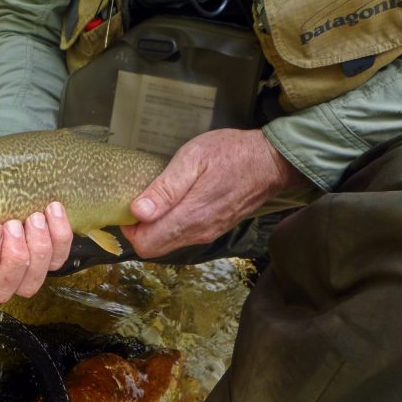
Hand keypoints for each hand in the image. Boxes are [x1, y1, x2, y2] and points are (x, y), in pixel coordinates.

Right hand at [0, 201, 73, 303]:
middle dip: (13, 254)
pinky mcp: (47, 266)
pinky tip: (53, 209)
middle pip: (1, 289)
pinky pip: (58, 261)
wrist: (6, 196)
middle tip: (14, 224)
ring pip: (32, 282)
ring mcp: (21, 279)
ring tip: (35, 217)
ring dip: (37, 246)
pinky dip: (59, 236)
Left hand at [121, 129, 307, 258]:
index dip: (130, 229)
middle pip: (154, 248)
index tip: (130, 206)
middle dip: (140, 230)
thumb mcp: (193, 159)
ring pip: (169, 243)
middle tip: (140, 200)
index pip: (145, 245)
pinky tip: (174, 202)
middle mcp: (198, 232)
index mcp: (189, 217)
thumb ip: (165, 188)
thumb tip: (138, 212)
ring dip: (155, 227)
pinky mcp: (214, 228)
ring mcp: (207, 233)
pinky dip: (171, 224)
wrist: (271, 161)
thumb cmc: (231, 154)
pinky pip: (184, 236)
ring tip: (156, 198)